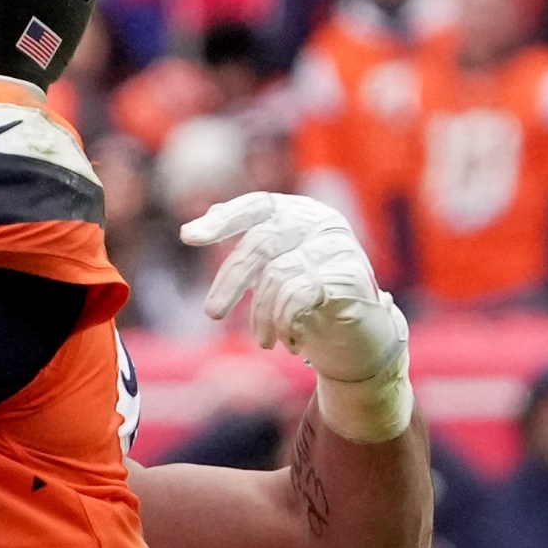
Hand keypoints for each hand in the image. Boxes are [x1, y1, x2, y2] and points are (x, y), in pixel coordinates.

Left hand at [182, 192, 411, 441]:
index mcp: (297, 213)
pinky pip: (299, 296)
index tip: (189, 237)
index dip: (223, 220)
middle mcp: (320, 223)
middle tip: (213, 314)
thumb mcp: (273, 269)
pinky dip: (285, 323)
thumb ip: (242, 246)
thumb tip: (192, 227)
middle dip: (230, 282)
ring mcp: (339, 247)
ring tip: (264, 340)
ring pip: (277, 276)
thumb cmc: (306, 297)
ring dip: (262, 316)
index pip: (256, 206)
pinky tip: (289, 341)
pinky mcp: (351, 276)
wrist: (358, 334)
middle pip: (260, 244)